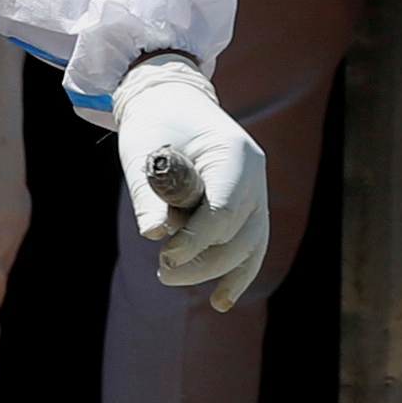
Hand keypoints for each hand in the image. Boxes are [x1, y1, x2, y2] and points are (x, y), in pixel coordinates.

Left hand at [112, 55, 269, 311]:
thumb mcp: (143, 153)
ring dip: (216, 270)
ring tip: (172, 278)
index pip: (224, 210)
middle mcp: (255, 174)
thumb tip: (152, 235)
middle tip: (161, 270)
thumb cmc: (154, 124)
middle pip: (239, 234)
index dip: (196, 240)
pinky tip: (221, 301)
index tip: (165, 258)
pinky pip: (252, 244)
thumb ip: (149, 194)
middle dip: (201, 259)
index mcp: (232, 154)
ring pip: (250, 245)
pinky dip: (238, 272)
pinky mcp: (251, 205)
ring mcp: (258, 190)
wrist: (172, 102)